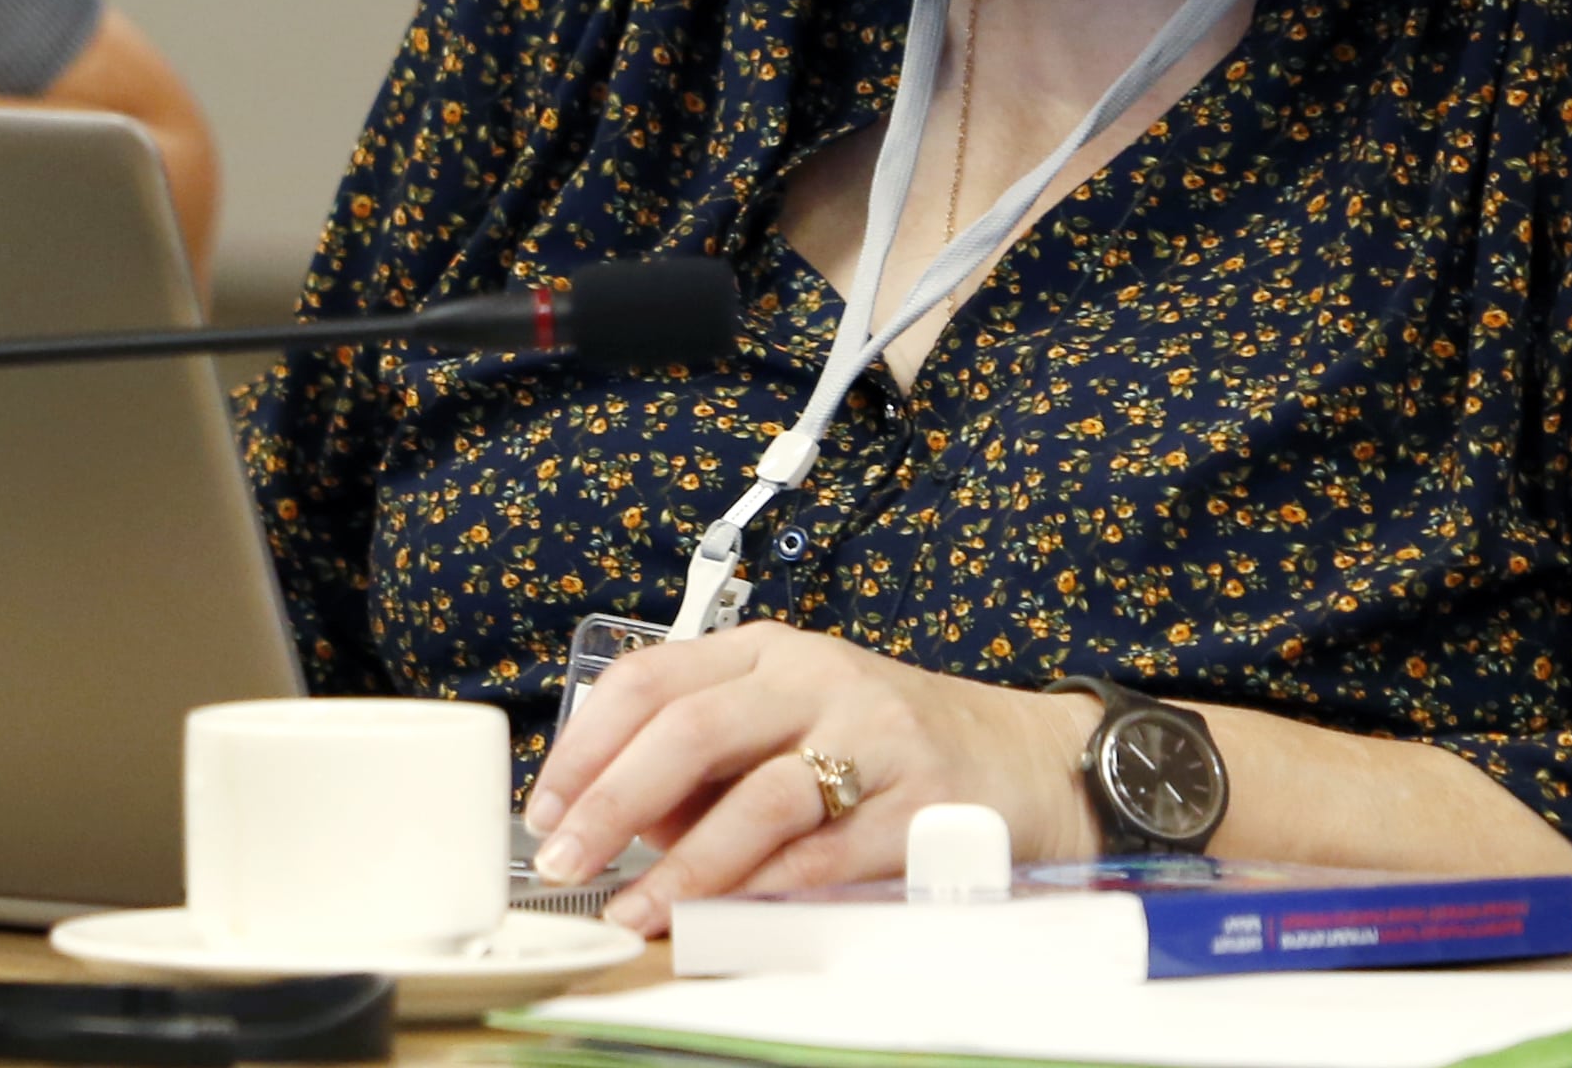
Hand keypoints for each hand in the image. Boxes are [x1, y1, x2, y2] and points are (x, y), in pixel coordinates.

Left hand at [520, 621, 1092, 934]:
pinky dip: (768, 889)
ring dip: (686, 864)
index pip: (651, 679)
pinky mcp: (922, 803)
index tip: (545, 806)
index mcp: (768, 654)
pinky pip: (829, 853)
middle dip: (612, 800)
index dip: (586, 746)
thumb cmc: (890, 746)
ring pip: (759, 794)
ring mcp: (875, 737)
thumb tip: (621, 821)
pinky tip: (725, 917)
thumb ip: (708, 767)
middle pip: (691, 728)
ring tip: (638, 909)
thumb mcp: (791, 725)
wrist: (1026, 757)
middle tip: (565, 858)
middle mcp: (817, 678)